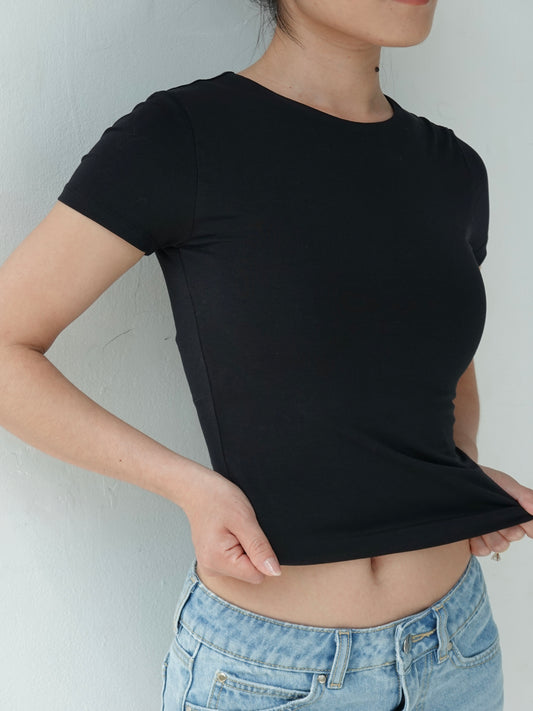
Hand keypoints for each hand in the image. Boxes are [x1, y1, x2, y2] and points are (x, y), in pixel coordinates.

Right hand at [180, 467, 281, 583]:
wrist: (196, 488)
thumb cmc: (218, 498)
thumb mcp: (244, 519)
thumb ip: (259, 548)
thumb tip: (274, 572)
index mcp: (218, 561)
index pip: (257, 575)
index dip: (261, 555)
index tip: (251, 535)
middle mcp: (211, 568)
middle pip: (249, 572)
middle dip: (252, 551)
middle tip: (241, 529)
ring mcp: (209, 564)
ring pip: (243, 567)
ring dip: (244, 548)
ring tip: (234, 528)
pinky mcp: (212, 559)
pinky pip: (234, 561)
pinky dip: (237, 547)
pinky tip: (229, 531)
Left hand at [469, 464, 532, 555]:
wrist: (457, 480)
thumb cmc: (483, 480)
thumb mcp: (505, 483)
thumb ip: (524, 496)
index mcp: (516, 514)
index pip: (530, 529)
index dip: (526, 524)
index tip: (516, 514)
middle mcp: (505, 526)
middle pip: (515, 536)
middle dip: (505, 525)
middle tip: (494, 512)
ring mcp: (490, 535)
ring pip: (500, 546)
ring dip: (490, 533)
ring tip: (480, 518)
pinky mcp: (475, 542)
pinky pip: (482, 550)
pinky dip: (477, 541)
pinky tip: (471, 528)